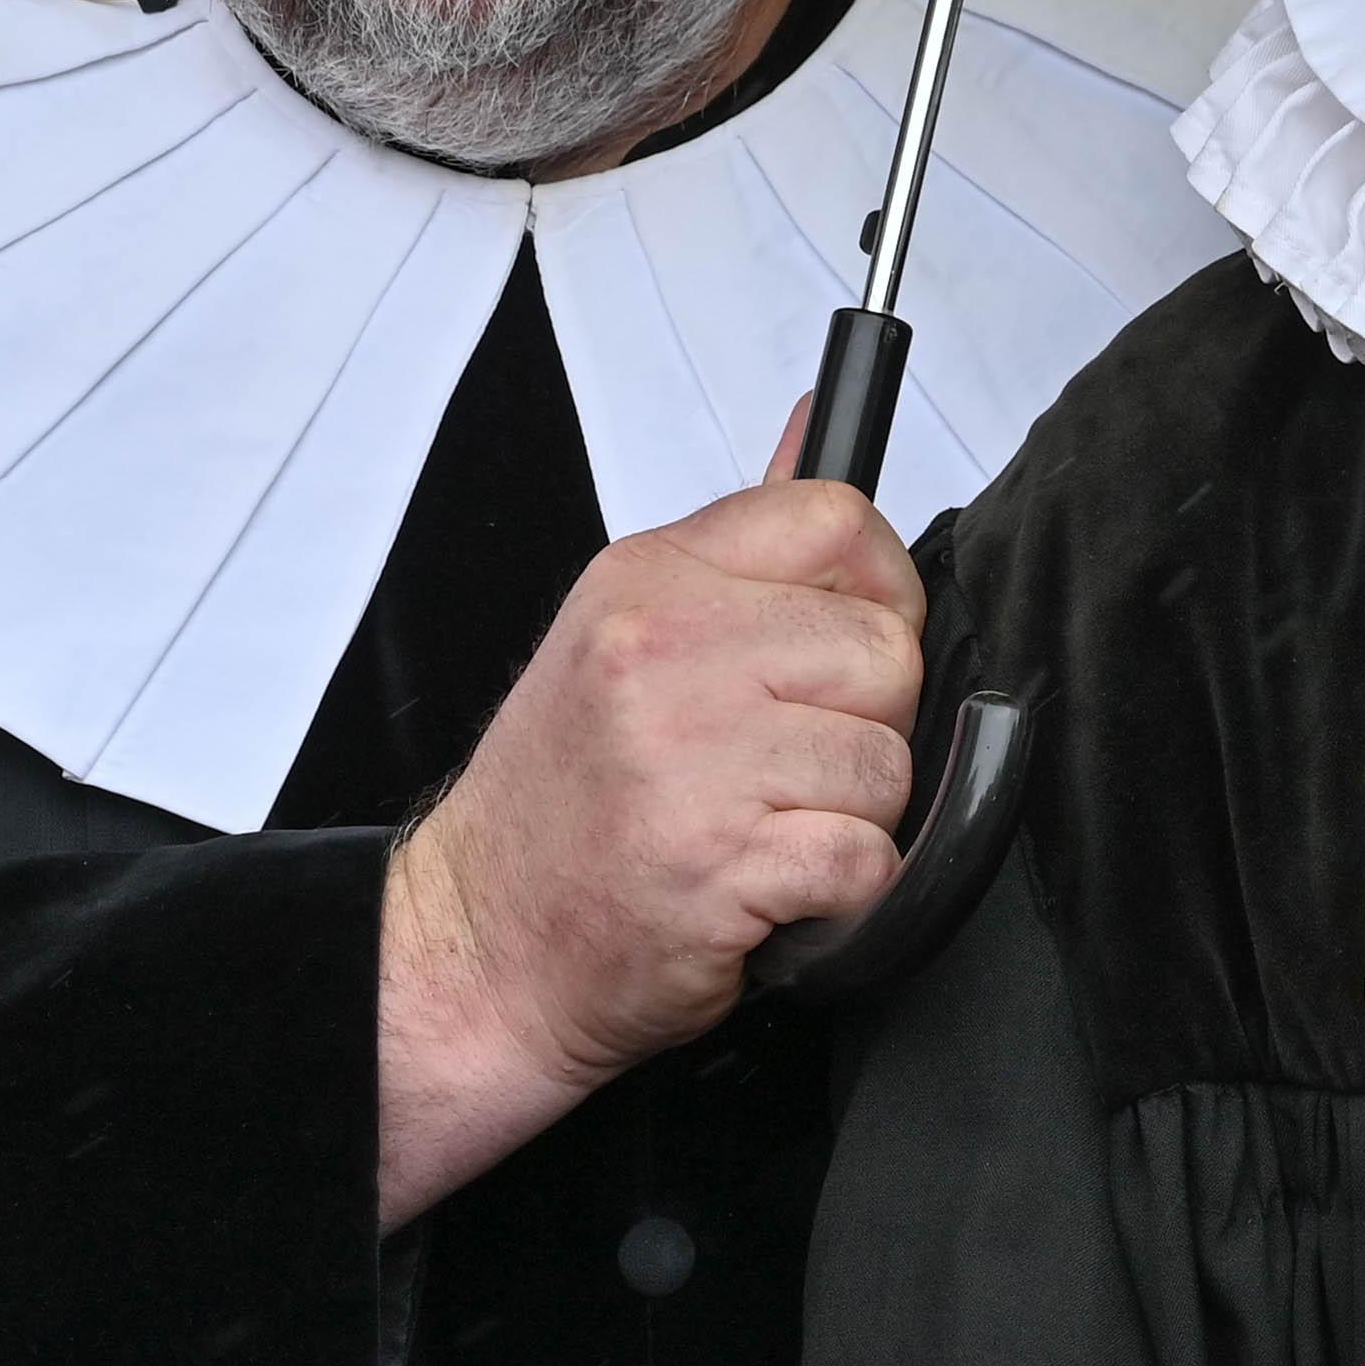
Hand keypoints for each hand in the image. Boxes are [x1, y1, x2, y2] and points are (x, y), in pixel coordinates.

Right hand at [370, 474, 920, 1226]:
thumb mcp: (626, 630)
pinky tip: (768, 887)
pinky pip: (866, 860)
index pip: (839, 521)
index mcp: (650, 579)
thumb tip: (819, 420)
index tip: (846, 648)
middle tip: (788, 764)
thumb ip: (743, 539)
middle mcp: (665, 652)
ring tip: (764, 827)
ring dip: (847, 816)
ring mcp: (690, 760)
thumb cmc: (562, 798)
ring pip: (885, 764)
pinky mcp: (718, 865)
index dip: (879, 591)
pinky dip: (838, 893)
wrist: (479, 944)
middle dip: (865, 723)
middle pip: (886, 652)